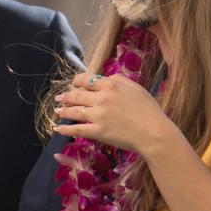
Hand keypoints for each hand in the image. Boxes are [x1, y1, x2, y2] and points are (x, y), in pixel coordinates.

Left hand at [52, 71, 177, 156]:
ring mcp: (98, 115)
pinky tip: (58, 128)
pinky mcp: (98, 131)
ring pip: (74, 111)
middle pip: (77, 95)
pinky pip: (77, 129)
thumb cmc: (149, 110)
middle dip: (66, 96)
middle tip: (59, 97)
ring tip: (56, 110)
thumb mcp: (136, 88)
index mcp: (111, 84)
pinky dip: (65, 129)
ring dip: (63, 110)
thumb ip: (119, 80)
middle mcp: (102, 98)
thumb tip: (106, 77)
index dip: (78, 82)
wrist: (154, 132)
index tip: (74, 84)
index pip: (88, 80)